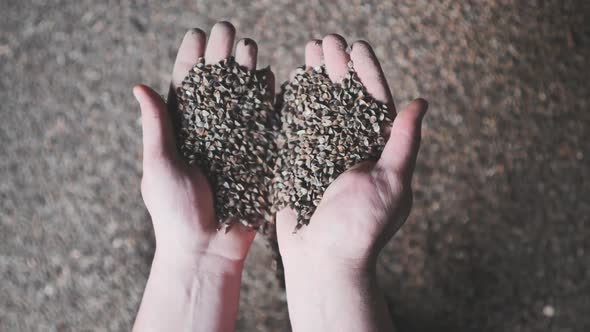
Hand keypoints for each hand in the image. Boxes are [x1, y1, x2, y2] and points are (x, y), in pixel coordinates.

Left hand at [133, 22, 266, 331]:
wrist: (207, 250)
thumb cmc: (175, 213)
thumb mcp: (160, 167)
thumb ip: (158, 127)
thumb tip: (139, 87)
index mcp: (181, 131)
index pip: (186, 86)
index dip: (192, 58)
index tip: (199, 35)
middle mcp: (209, 131)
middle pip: (217, 85)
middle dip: (222, 55)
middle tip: (228, 32)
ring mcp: (236, 141)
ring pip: (242, 97)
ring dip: (246, 69)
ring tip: (248, 47)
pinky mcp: (258, 155)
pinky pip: (265, 121)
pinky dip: (268, 98)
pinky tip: (270, 76)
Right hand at [276, 35, 427, 331]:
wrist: (322, 263)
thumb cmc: (360, 228)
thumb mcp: (391, 182)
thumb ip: (403, 142)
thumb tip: (421, 102)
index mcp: (379, 151)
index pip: (375, 102)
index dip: (366, 72)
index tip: (356, 46)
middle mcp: (352, 148)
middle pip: (345, 98)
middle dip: (337, 67)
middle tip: (326, 40)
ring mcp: (323, 154)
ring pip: (320, 107)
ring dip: (316, 78)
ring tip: (308, 50)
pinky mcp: (298, 163)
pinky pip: (296, 128)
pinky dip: (293, 104)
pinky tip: (290, 82)